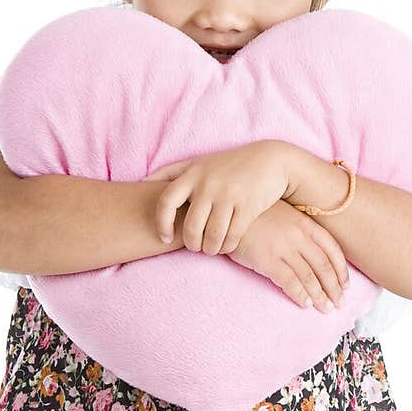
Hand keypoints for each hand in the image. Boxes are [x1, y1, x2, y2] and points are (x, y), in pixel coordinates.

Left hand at [141, 141, 293, 253]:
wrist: (270, 161)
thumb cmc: (228, 165)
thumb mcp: (199, 162)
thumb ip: (171, 172)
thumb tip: (141, 181)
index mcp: (192, 174)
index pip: (165, 202)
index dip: (161, 224)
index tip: (164, 237)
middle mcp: (208, 184)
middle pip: (190, 227)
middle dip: (191, 243)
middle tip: (195, 247)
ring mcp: (228, 196)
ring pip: (211, 236)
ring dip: (210, 249)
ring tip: (210, 249)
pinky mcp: (247, 207)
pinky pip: (231, 237)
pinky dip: (227, 246)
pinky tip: (226, 245)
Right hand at [227, 199, 349, 311]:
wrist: (226, 213)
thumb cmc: (253, 215)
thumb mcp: (282, 215)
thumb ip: (299, 229)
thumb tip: (313, 253)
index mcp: (305, 223)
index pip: (332, 249)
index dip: (341, 270)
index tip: (345, 285)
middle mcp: (298, 235)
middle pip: (323, 266)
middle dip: (334, 287)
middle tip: (340, 303)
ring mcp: (282, 247)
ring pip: (309, 276)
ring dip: (320, 296)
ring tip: (326, 309)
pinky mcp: (266, 259)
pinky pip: (289, 281)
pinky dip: (299, 294)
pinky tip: (304, 304)